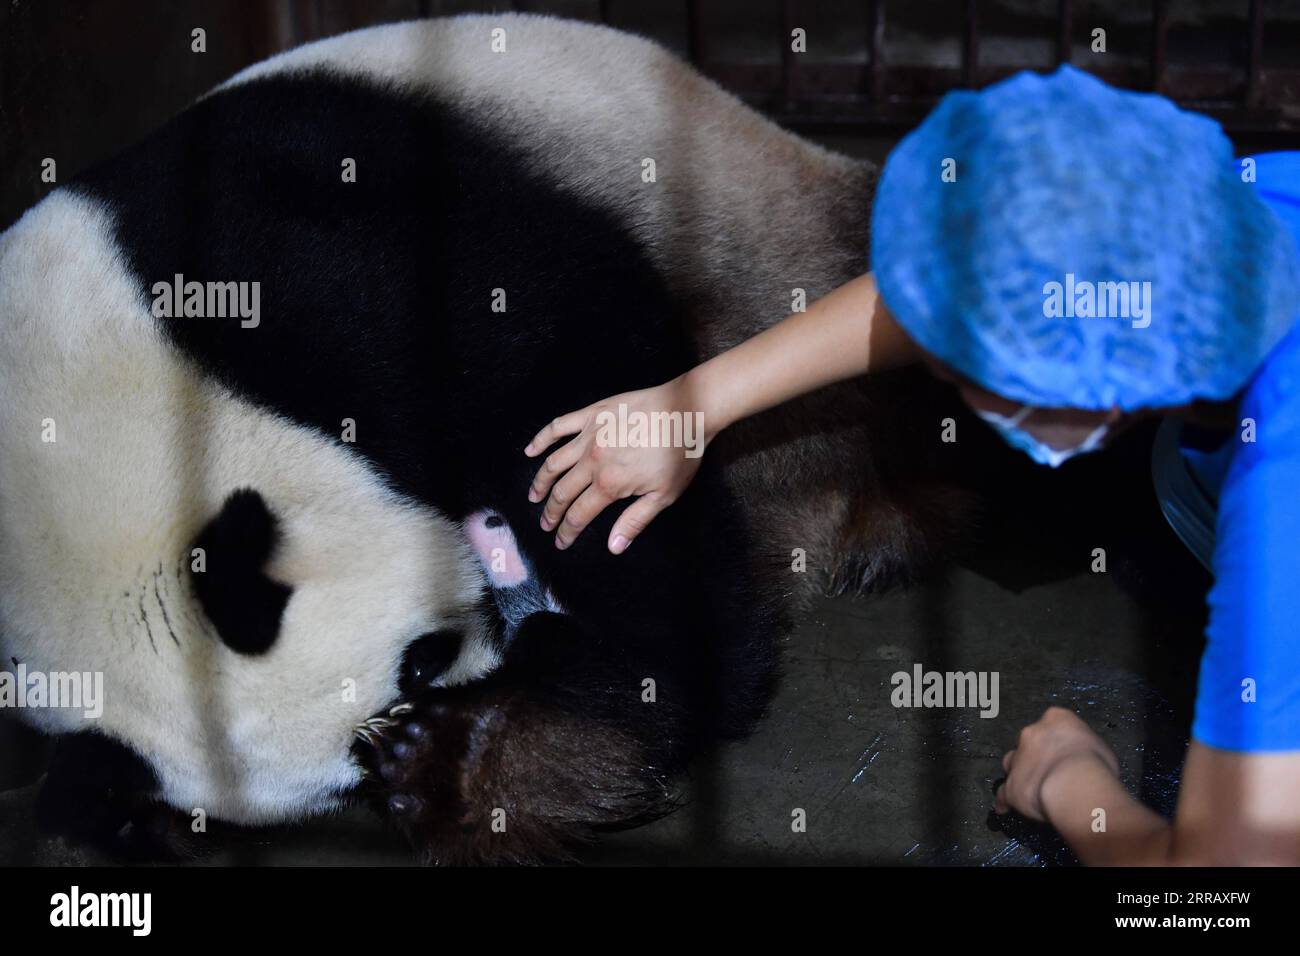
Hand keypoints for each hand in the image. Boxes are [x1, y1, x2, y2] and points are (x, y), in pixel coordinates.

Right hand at [524, 375, 709, 552]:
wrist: (686, 411)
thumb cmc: (680, 454)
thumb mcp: (664, 495)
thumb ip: (634, 522)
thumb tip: (614, 547)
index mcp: (609, 484)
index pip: (579, 515)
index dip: (567, 532)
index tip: (560, 542)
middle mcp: (592, 461)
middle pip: (562, 492)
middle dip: (551, 513)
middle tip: (545, 524)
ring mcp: (589, 436)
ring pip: (554, 463)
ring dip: (540, 482)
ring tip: (534, 496)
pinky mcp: (591, 415)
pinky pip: (558, 427)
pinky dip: (541, 439)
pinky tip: (530, 451)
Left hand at [995, 706, 1119, 821]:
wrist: (1075, 785)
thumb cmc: (1095, 765)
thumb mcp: (1101, 750)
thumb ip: (1087, 751)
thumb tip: (1087, 761)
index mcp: (1056, 719)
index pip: (1052, 724)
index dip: (1058, 741)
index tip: (1064, 753)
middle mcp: (1032, 733)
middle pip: (1028, 743)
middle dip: (1036, 756)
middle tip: (1051, 772)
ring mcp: (1018, 759)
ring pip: (1012, 764)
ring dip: (1020, 774)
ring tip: (1033, 789)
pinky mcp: (1011, 785)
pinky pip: (1004, 794)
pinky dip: (1005, 801)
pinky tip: (1005, 808)